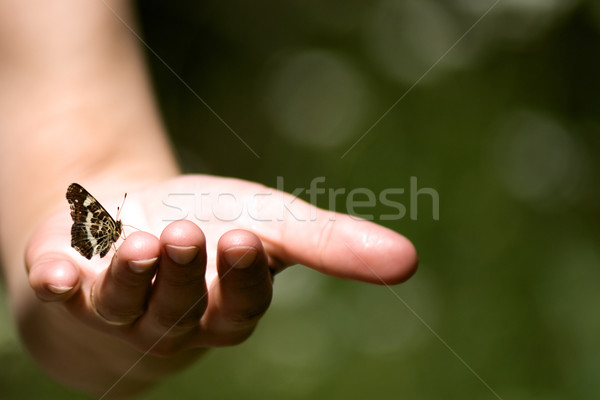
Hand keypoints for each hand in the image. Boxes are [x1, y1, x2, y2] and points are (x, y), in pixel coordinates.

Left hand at [24, 174, 416, 391]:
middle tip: (189, 234)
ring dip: (132, 277)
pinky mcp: (66, 290)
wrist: (125, 223)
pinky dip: (57, 284)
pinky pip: (59, 297)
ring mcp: (115, 310)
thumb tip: (412, 262)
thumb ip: (331, 243)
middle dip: (187, 274)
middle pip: (182, 310)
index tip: (246, 239)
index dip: (244, 280)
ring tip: (141, 242)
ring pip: (127, 307)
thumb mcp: (269, 222)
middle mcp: (171, 319)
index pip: (241, 308)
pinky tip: (56, 273)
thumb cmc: (209, 224)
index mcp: (223, 306)